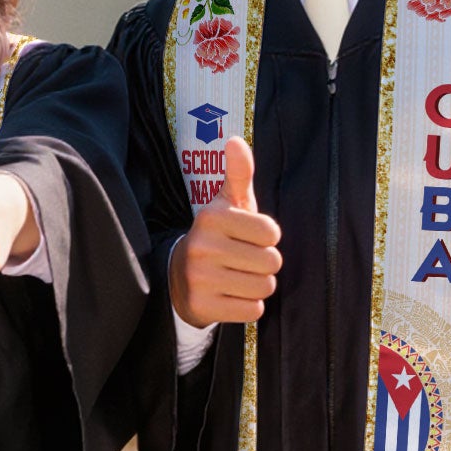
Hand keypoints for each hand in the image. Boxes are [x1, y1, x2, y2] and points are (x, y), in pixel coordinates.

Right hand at [169, 136, 281, 325]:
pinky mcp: (203, 306)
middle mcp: (202, 246)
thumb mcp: (226, 204)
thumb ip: (238, 173)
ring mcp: (200, 278)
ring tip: (238, 277)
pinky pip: (252, 310)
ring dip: (258, 285)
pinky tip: (230, 295)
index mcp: (212, 217)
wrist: (178, 277)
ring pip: (264, 287)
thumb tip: (235, 140)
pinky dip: (248, 306)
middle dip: (264, 264)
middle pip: (272, 262)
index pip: (272, 233)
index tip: (248, 237)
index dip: (267, 238)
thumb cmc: (217, 236)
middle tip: (243, 260)